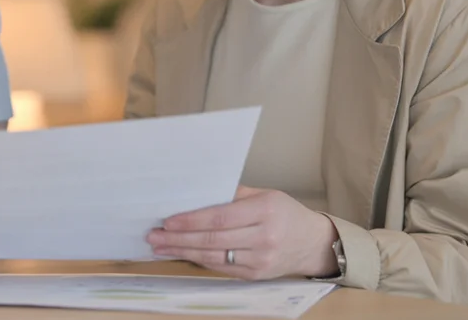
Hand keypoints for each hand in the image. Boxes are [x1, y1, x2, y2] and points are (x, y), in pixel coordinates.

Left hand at [147, 186, 338, 279]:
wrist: (312, 243)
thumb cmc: (285, 213)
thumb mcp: (265, 194)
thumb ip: (233, 195)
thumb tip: (197, 193)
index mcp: (265, 211)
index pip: (220, 217)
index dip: (191, 220)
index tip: (168, 220)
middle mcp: (264, 238)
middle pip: (213, 239)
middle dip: (179, 238)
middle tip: (154, 235)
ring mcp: (260, 260)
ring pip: (213, 257)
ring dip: (183, 252)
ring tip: (161, 246)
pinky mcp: (255, 275)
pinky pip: (221, 268)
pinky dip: (199, 260)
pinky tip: (183, 254)